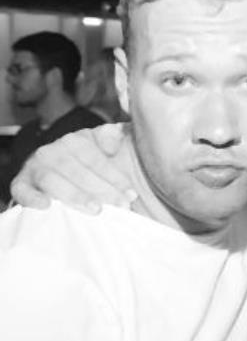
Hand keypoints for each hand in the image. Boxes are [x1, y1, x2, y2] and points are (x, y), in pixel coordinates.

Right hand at [10, 123, 134, 213]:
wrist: (64, 171)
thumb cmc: (91, 163)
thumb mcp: (104, 147)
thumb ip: (112, 138)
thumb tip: (117, 131)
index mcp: (75, 140)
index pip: (95, 159)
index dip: (115, 177)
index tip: (131, 194)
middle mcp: (53, 151)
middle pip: (77, 171)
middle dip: (102, 190)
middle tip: (121, 205)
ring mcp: (35, 167)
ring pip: (53, 181)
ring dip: (75, 195)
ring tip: (96, 209)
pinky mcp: (21, 183)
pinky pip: (22, 190)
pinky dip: (31, 198)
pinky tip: (46, 206)